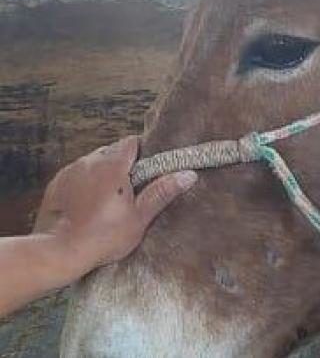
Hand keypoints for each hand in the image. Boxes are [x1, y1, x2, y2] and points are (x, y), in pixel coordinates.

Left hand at [32, 136, 196, 276]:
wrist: (58, 252)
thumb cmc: (104, 235)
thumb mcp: (140, 217)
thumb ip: (162, 192)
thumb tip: (189, 174)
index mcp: (112, 165)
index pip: (131, 142)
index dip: (142, 153)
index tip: (147, 170)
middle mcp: (89, 161)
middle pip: (112, 151)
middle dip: (123, 164)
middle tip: (131, 190)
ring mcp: (70, 171)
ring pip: (93, 163)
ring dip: (102, 173)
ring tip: (108, 199)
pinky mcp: (56, 184)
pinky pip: (76, 175)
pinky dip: (84, 183)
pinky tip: (87, 205)